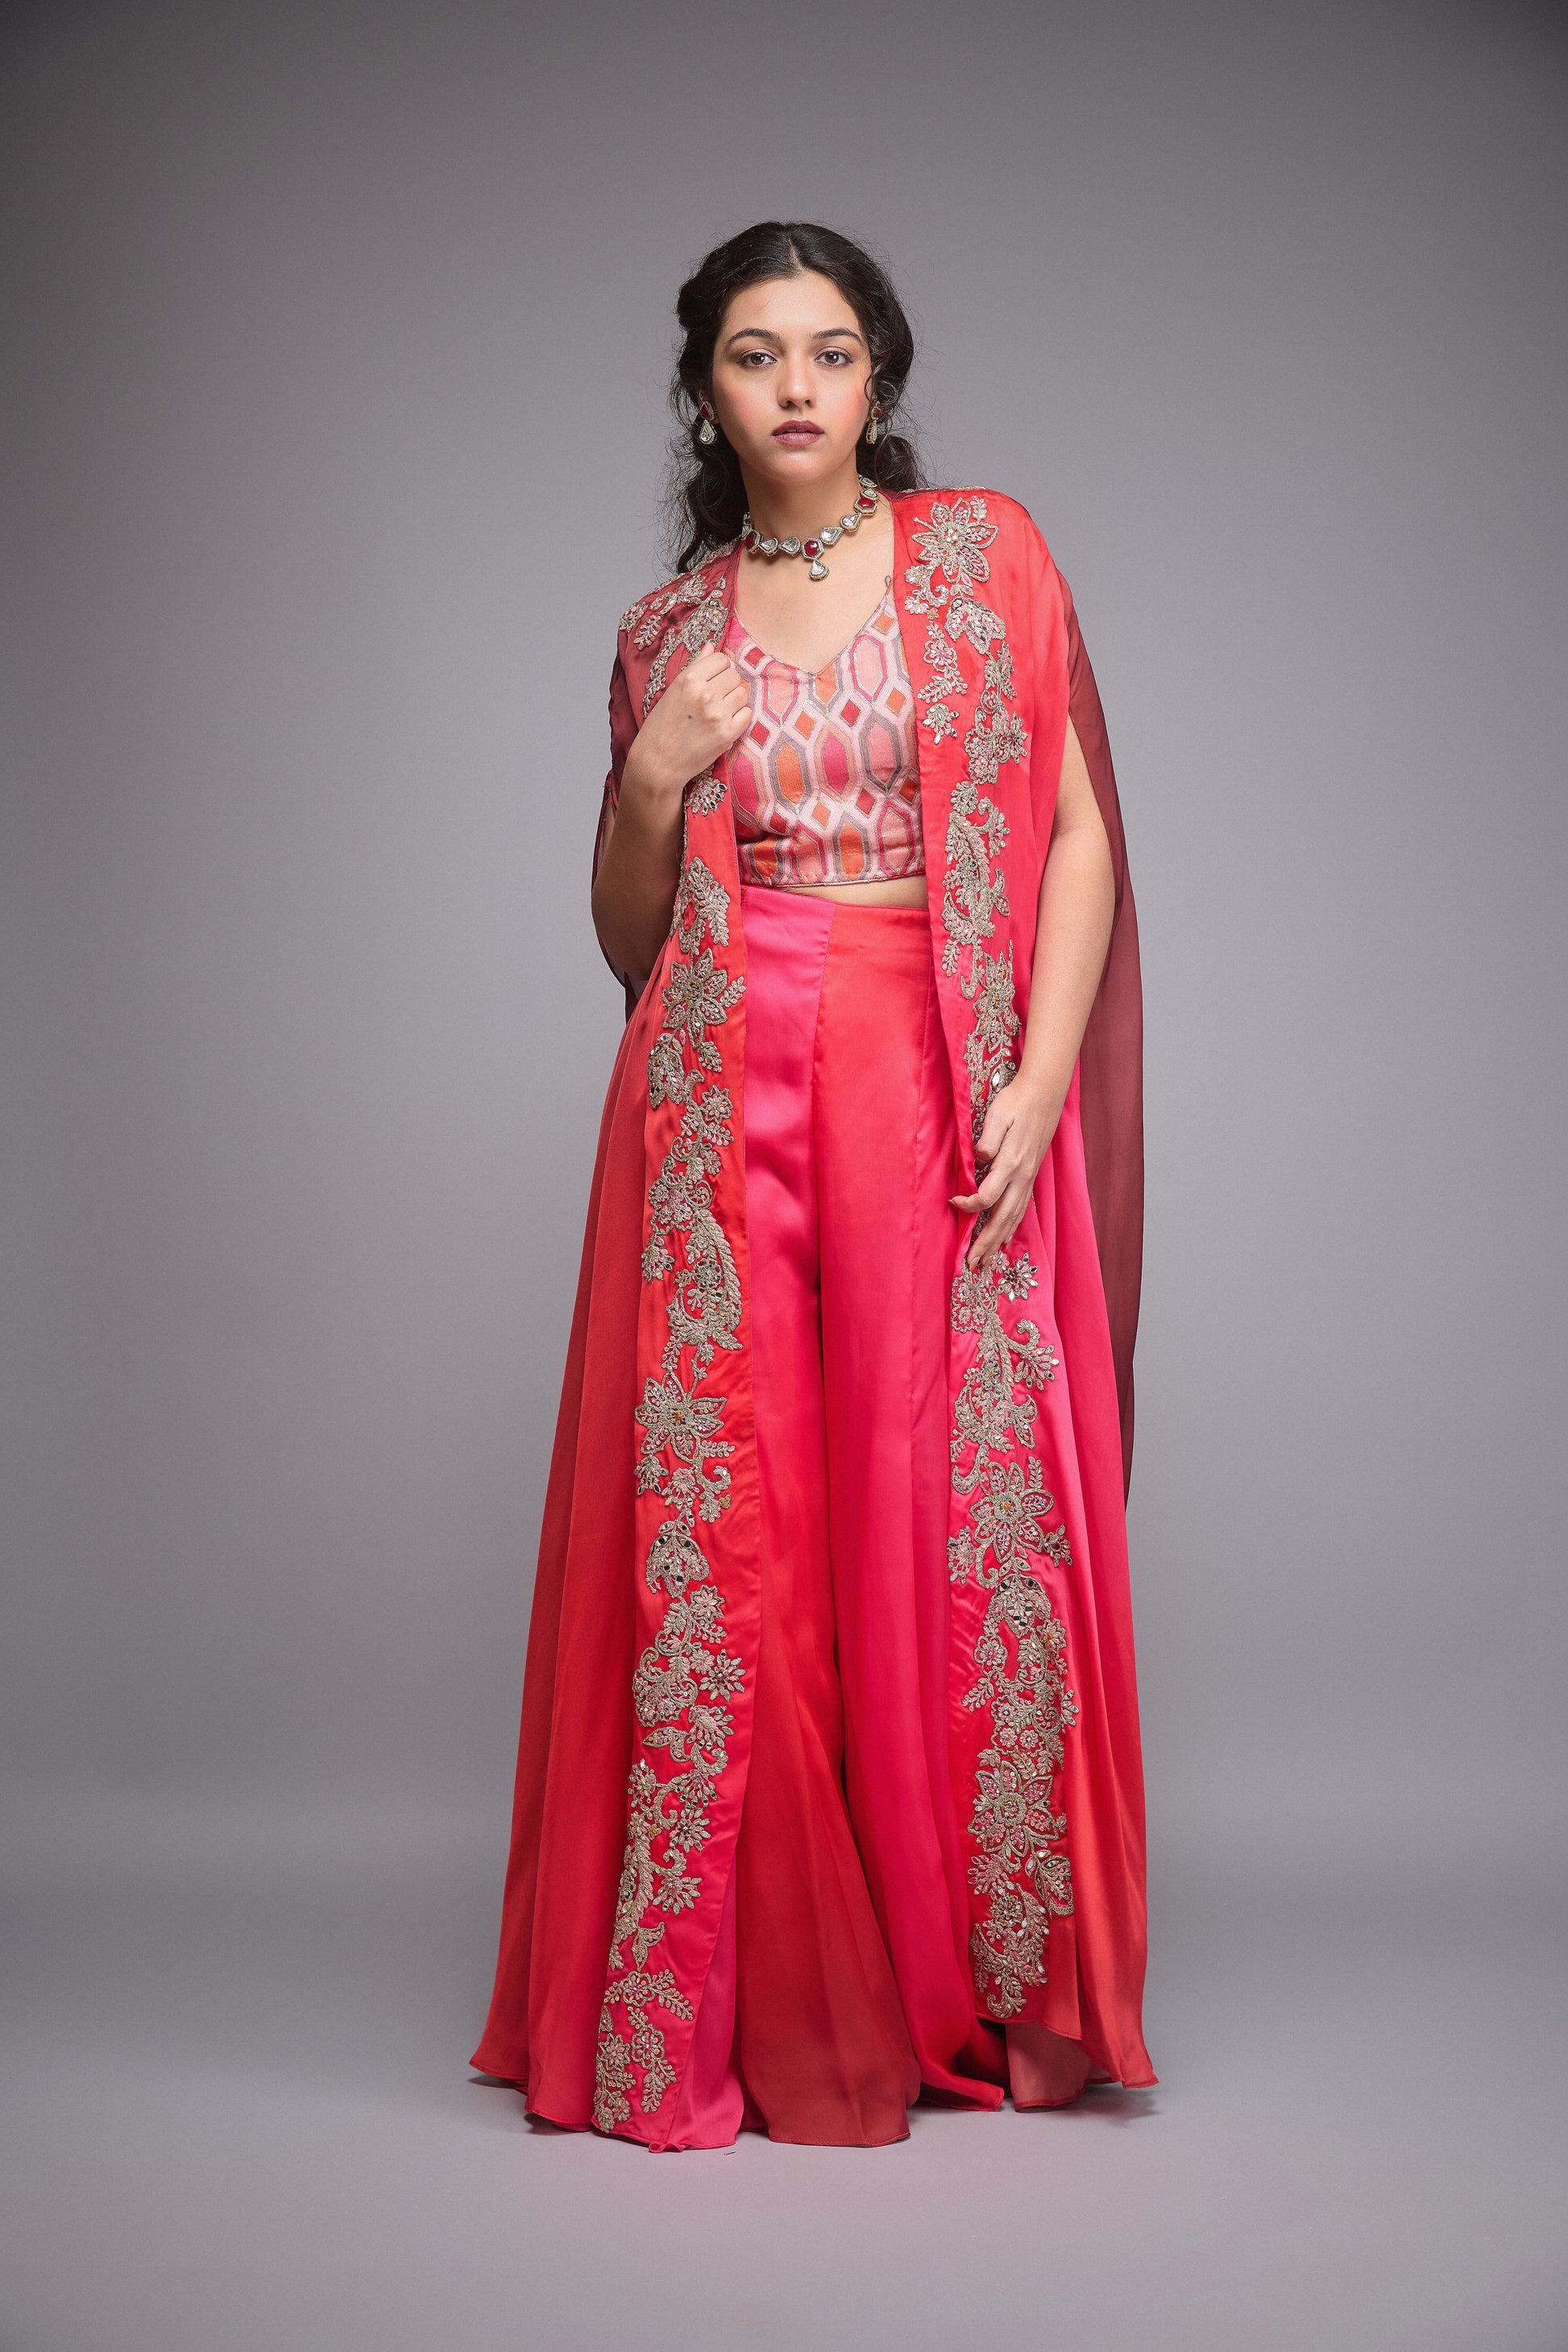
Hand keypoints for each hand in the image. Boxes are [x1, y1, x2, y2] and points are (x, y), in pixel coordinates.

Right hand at [622, 642, 750, 800]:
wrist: (657, 762)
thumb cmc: (662, 726)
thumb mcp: (672, 690)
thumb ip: (695, 667)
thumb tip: (710, 646)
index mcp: (689, 679)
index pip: (721, 659)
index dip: (719, 669)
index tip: (713, 680)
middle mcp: (705, 693)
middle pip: (734, 676)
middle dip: (727, 685)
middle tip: (715, 699)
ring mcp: (718, 713)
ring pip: (743, 694)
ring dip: (734, 701)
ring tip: (718, 712)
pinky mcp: (727, 733)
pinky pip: (747, 714)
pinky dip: (739, 718)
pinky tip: (724, 724)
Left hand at [950, 1071, 1065, 1269]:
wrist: (1043, 1095)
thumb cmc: (1015, 1102)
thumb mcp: (998, 1114)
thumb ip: (988, 1138)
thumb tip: (981, 1159)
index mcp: (1011, 1163)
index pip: (988, 1196)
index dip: (969, 1205)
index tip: (952, 1203)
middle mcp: (1022, 1177)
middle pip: (1002, 1218)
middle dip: (985, 1243)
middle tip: (971, 1264)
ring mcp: (1028, 1179)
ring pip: (1013, 1219)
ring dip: (997, 1242)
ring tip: (986, 1262)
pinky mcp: (1030, 1177)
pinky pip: (1021, 1210)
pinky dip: (1012, 1228)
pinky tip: (1005, 1240)